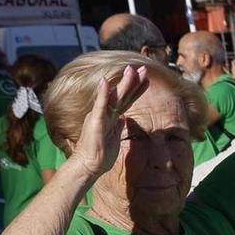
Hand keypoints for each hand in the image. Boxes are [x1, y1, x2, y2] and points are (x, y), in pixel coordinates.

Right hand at [67, 63, 149, 182]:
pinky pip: (99, 106)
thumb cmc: (100, 154)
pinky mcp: (95, 122)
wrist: (88, 166)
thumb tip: (124, 118)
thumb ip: (118, 126)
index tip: (146, 78)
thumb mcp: (114, 137)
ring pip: (114, 97)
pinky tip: (104, 82)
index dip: (136, 89)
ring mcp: (100, 116)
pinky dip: (102, 94)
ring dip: (123, 84)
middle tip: (143, 68)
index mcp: (112, 117)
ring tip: (131, 70)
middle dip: (133, 81)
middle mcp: (106, 114)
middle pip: (122, 95)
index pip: (127, 100)